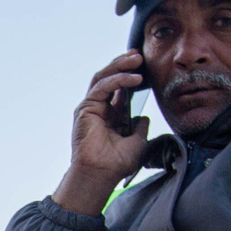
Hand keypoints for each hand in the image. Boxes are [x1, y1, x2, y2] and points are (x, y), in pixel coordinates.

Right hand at [53, 52, 149, 216]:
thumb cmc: (116, 164)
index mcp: (110, 115)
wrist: (101, 175)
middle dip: (123, 64)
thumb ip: (139, 128)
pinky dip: (118, 80)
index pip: (119, 88)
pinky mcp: (86, 108)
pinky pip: (102, 87)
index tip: (144, 65)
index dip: (130, 74)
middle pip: (110, 77)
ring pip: (104, 77)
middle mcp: (99, 108)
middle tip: (139, 55)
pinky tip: (133, 78)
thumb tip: (144, 119)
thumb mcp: (137, 142)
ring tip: (137, 60)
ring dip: (120, 66)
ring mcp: (91, 107)